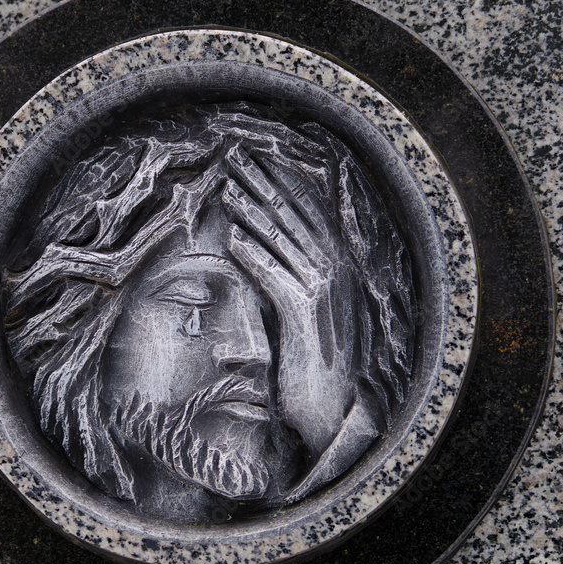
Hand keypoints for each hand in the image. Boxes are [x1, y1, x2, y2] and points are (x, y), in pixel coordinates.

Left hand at [222, 146, 355, 458]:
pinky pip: (276, 277)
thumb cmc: (313, 361)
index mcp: (335, 267)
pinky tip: (233, 238)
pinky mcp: (304, 316)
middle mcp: (333, 273)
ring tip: (227, 188)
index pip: (307, 213)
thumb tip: (259, 250)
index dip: (281, 183)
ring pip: (282, 241)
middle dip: (262, 183)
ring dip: (252, 211)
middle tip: (235, 157)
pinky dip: (255, 255)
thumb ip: (289, 279)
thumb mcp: (304, 311)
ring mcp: (321, 293)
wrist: (331, 407)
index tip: (258, 159)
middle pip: (292, 217)